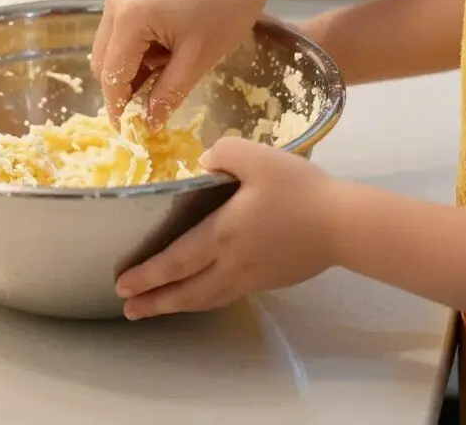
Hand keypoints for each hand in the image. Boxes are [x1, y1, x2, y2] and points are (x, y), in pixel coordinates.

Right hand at [91, 0, 292, 128]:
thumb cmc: (229, 5)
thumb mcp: (198, 59)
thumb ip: (167, 95)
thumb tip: (148, 124)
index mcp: (129, 15)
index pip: (111, 75)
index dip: (119, 109)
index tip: (131, 134)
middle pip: (104, 59)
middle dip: (126, 86)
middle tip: (155, 106)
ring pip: (113, 44)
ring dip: (135, 66)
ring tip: (173, 68)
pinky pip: (124, 27)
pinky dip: (140, 46)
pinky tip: (170, 48)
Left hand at [115, 137, 338, 319]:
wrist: (342, 223)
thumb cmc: (299, 189)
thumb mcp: (257, 157)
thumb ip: (223, 153)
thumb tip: (203, 163)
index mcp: (223, 233)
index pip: (176, 260)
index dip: (148, 274)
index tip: (123, 284)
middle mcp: (232, 262)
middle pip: (186, 290)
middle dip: (154, 301)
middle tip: (128, 309)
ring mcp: (251, 276)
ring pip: (206, 298)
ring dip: (176, 306)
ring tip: (155, 311)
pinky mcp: (269, 279)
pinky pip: (226, 295)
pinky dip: (204, 300)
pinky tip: (201, 296)